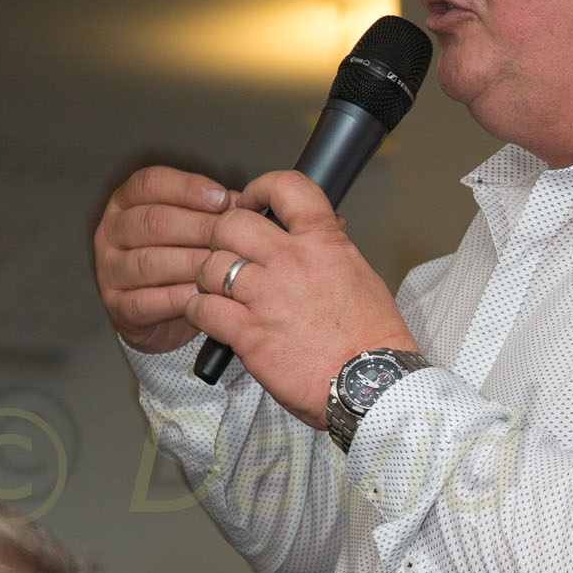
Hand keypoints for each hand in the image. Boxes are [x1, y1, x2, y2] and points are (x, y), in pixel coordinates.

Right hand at [95, 166, 236, 354]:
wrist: (163, 317)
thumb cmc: (182, 261)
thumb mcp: (193, 229)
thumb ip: (213, 212)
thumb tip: (244, 203)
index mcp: (127, 202)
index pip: (149, 183)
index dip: (187, 188)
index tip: (222, 198)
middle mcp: (112, 232)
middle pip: (152, 221)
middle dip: (198, 228)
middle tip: (231, 237)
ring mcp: (110, 270)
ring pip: (148, 261)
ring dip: (191, 263)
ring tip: (221, 266)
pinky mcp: (118, 306)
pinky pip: (147, 300)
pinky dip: (177, 297)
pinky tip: (203, 294)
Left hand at [185, 170, 419, 426]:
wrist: (373, 384)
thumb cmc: (373, 340)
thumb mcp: (360, 276)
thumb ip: (330, 251)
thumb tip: (318, 236)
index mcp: (324, 243)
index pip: (286, 187)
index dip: (259, 189)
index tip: (252, 202)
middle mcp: (292, 262)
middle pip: (232, 223)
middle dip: (223, 238)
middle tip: (227, 253)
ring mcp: (267, 297)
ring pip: (210, 265)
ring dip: (208, 278)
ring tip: (219, 292)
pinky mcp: (249, 333)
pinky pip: (202, 308)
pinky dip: (199, 312)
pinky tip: (211, 319)